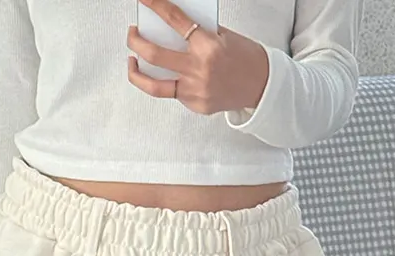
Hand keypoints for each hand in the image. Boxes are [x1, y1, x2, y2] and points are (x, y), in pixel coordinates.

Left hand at [127, 0, 268, 114]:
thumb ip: (197, 33)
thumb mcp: (223, 36)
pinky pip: (173, 93)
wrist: (262, 86)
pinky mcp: (195, 105)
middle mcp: (198, 69)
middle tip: (132, 33)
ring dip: (136, 72)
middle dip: (136, 41)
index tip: (145, 0)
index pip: (175, 20)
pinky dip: (167, 81)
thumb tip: (170, 28)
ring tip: (132, 61)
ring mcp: (195, 91)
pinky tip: (166, 75)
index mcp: (207, 46)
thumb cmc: (245, 57)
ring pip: (153, 85)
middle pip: (154, 54)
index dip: (156, 6)